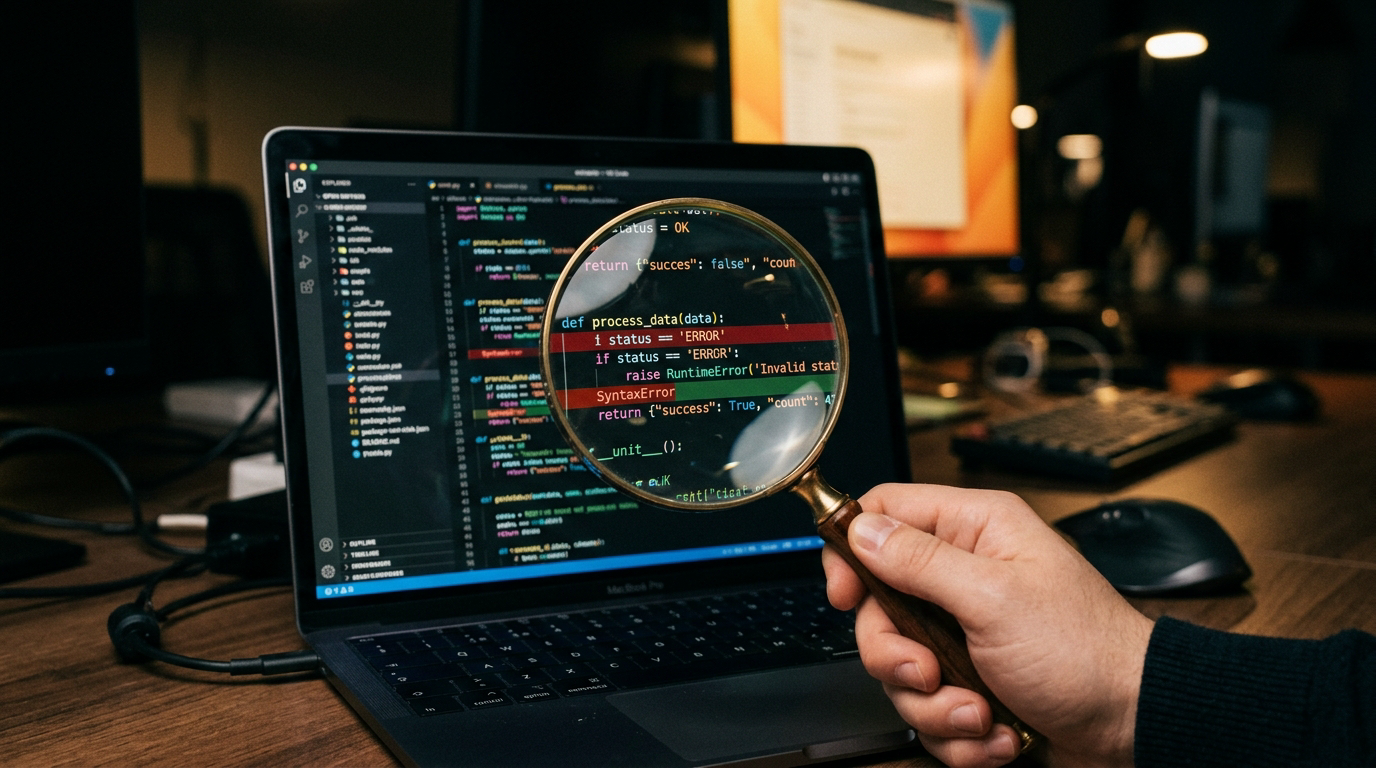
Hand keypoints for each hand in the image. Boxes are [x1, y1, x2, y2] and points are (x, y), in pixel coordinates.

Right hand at [822, 484, 1152, 767]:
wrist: (1136, 724)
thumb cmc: (1088, 651)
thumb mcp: (995, 598)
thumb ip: (920, 561)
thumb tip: (862, 529)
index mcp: (975, 531)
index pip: (885, 513)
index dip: (853, 550)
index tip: (846, 595)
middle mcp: (965, 577)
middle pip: (880, 605)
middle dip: (897, 655)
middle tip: (929, 672)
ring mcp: (966, 632)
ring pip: (900, 666)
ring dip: (935, 705)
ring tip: (979, 713)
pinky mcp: (971, 681)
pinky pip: (929, 708)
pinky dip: (959, 732)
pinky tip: (998, 731)